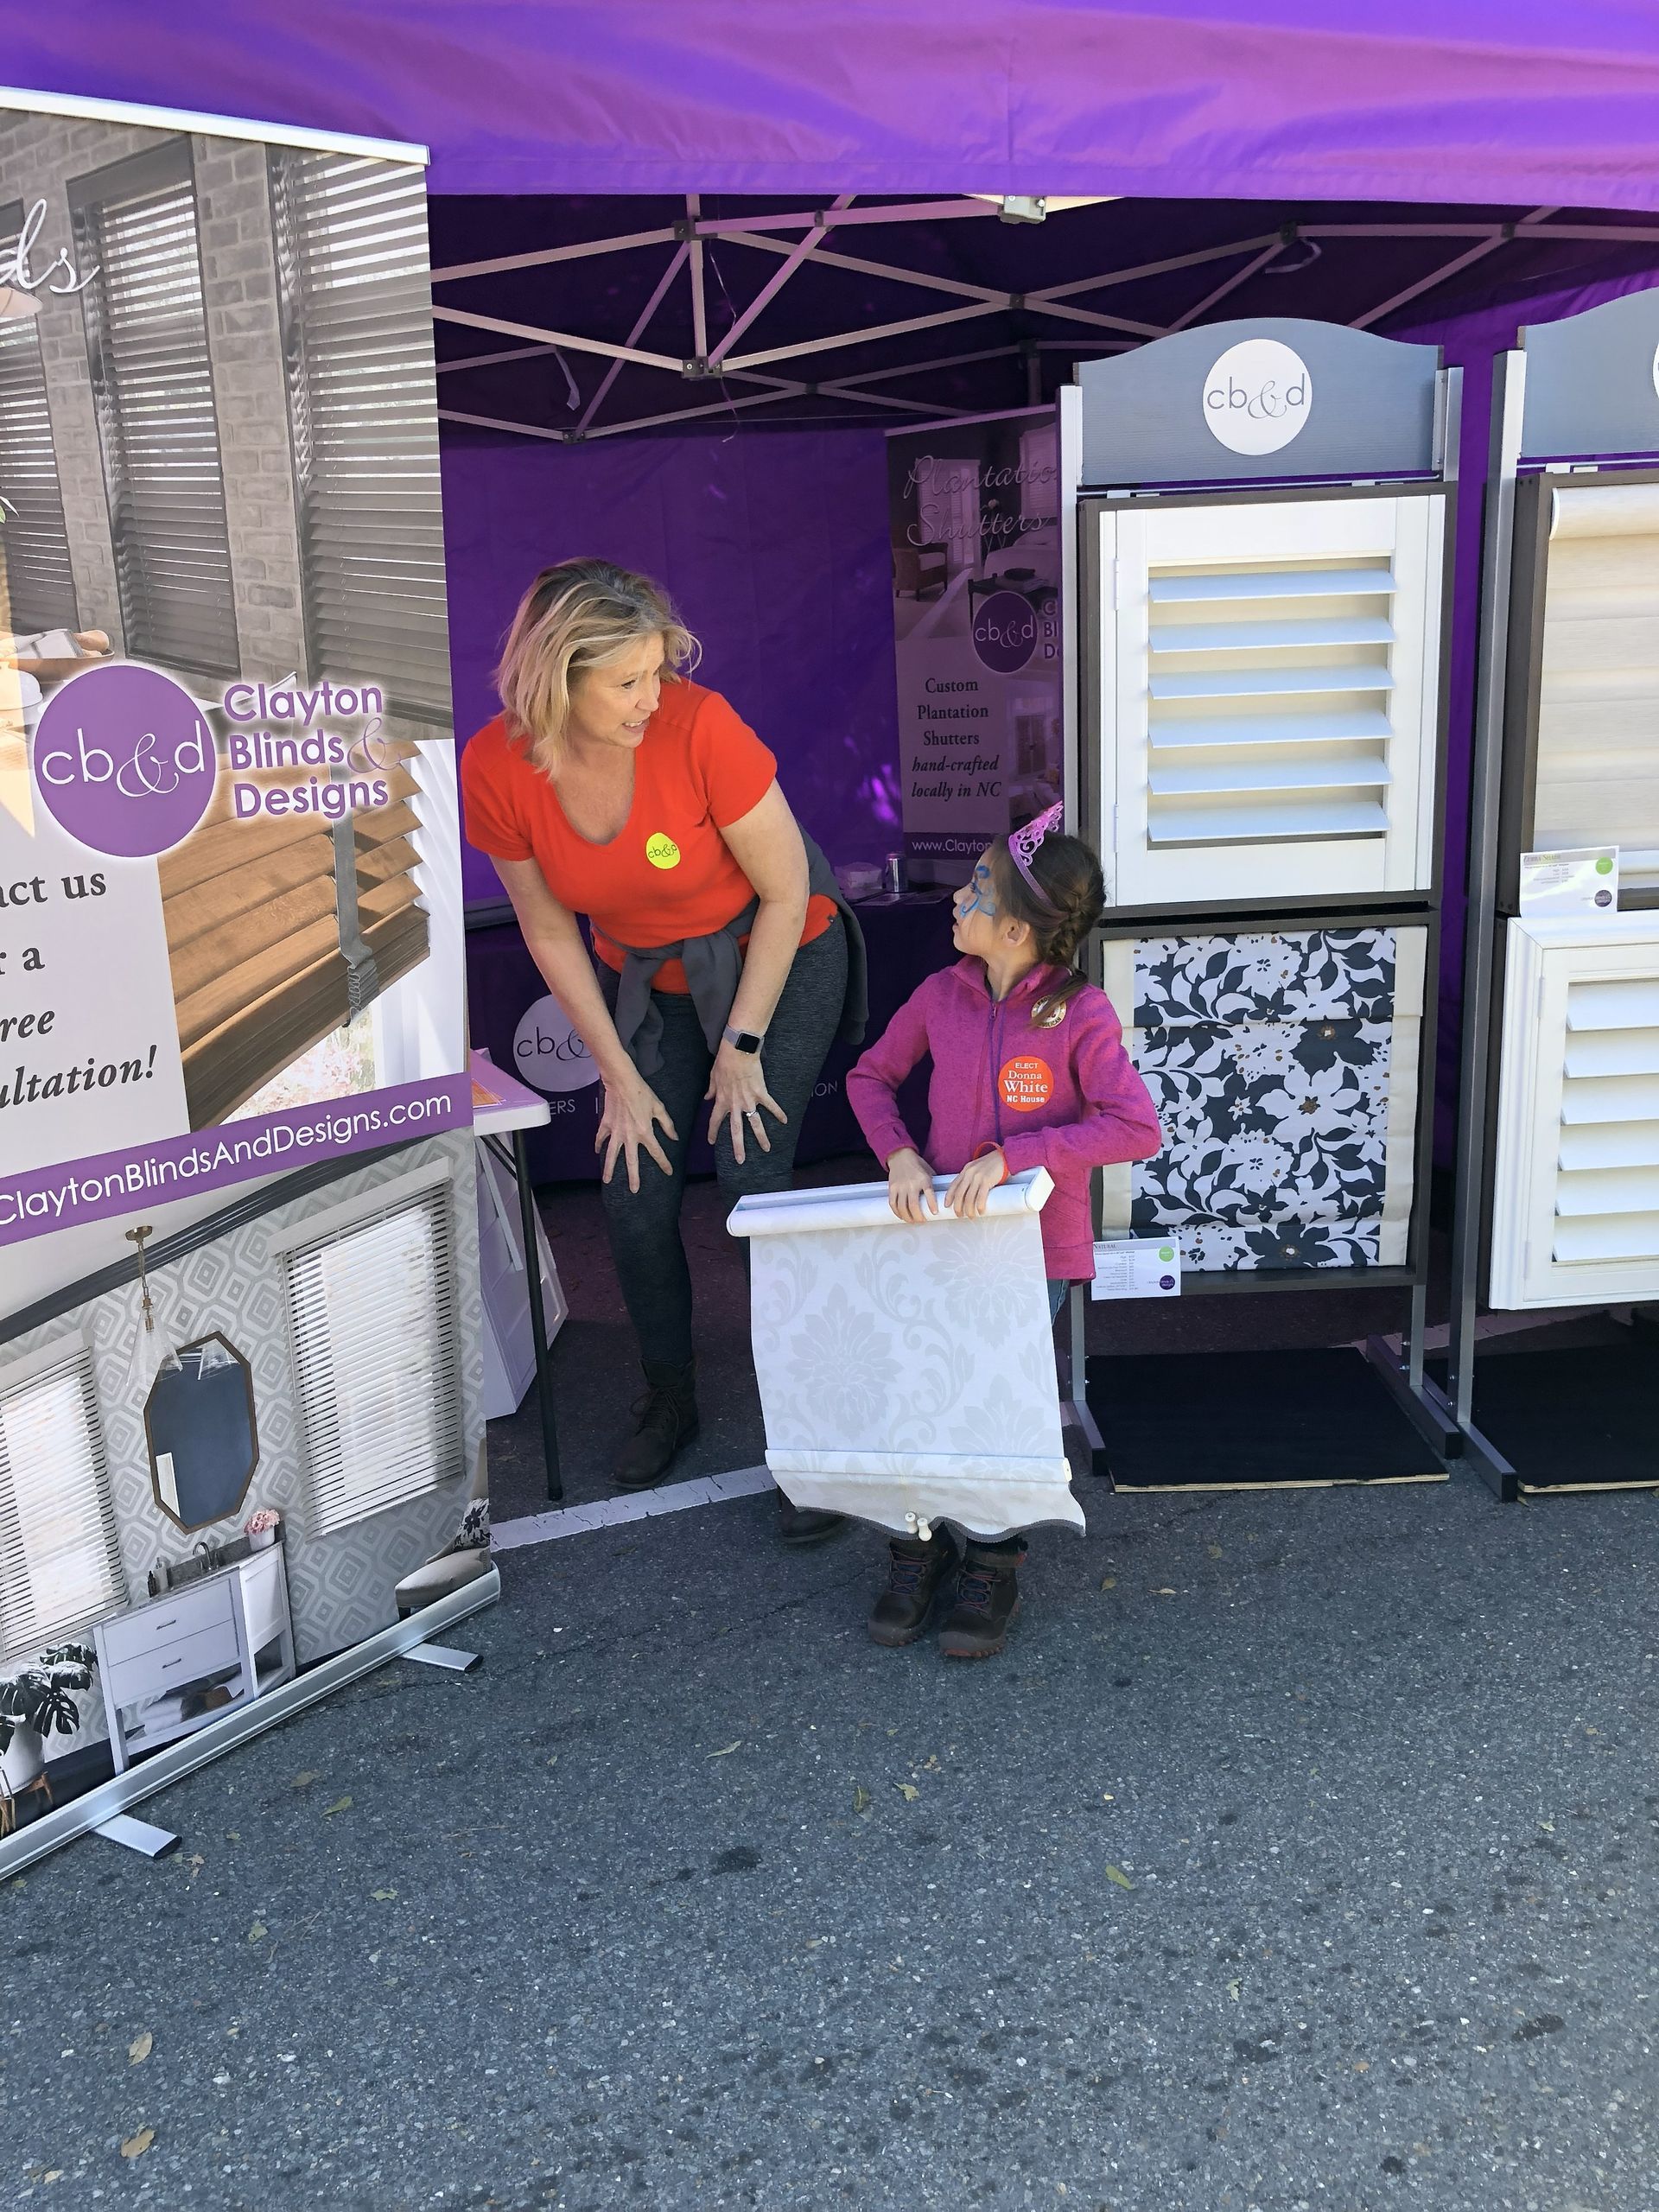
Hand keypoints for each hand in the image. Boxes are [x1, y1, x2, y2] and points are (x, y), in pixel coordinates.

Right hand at [595, 1065, 676, 1192]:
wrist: (622, 1082)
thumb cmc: (642, 1093)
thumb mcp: (659, 1108)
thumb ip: (667, 1125)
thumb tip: (674, 1137)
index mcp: (645, 1132)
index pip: (656, 1152)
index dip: (664, 1163)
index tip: (668, 1172)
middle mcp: (630, 1136)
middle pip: (632, 1161)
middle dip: (633, 1177)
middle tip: (634, 1190)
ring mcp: (616, 1131)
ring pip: (612, 1154)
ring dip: (609, 1168)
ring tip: (607, 1180)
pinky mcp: (606, 1125)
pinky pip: (601, 1138)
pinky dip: (599, 1145)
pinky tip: (598, 1153)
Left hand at [706, 1040, 785, 1165]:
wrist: (738, 1051)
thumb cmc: (724, 1062)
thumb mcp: (713, 1077)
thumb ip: (711, 1090)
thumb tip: (707, 1098)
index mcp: (722, 1101)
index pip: (715, 1121)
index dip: (712, 1133)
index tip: (711, 1142)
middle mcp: (735, 1104)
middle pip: (736, 1130)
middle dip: (738, 1147)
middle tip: (740, 1160)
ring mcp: (749, 1100)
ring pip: (755, 1123)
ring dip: (761, 1137)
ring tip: (766, 1149)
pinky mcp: (761, 1093)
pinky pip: (771, 1105)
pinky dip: (778, 1113)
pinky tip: (785, 1121)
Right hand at [886, 1147, 936, 1223]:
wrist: (901, 1156)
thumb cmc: (917, 1165)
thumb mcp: (929, 1171)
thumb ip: (932, 1183)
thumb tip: (941, 1197)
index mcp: (923, 1179)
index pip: (929, 1193)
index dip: (932, 1204)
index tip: (934, 1213)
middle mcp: (911, 1183)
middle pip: (913, 1205)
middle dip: (918, 1217)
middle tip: (922, 1221)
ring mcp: (900, 1186)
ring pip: (902, 1207)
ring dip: (907, 1217)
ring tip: (912, 1221)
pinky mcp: (892, 1188)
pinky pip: (893, 1203)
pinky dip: (897, 1212)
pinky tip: (901, 1216)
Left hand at [945, 1149, 1005, 1219]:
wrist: (1005, 1157)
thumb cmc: (993, 1164)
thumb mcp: (978, 1168)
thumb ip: (973, 1177)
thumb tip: (969, 1192)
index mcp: (966, 1170)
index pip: (954, 1185)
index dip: (948, 1197)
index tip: (946, 1206)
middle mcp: (969, 1173)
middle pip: (959, 1194)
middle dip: (957, 1207)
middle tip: (959, 1215)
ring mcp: (977, 1177)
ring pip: (969, 1197)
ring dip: (969, 1210)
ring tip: (971, 1216)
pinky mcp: (987, 1180)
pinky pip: (980, 1196)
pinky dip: (979, 1206)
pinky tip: (980, 1211)